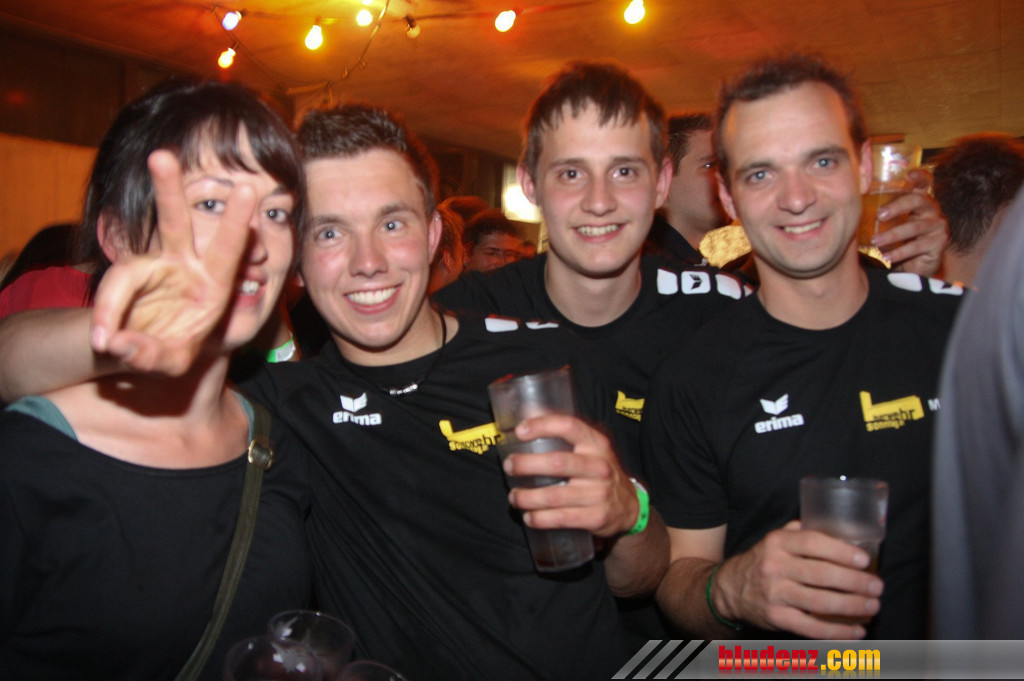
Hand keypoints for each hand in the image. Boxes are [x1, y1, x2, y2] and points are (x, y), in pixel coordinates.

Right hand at [90, 150, 254, 373]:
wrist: (144, 352)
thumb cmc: (172, 349)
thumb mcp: (173, 361)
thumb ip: (154, 356)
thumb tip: (121, 346)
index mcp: (214, 281)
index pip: (227, 248)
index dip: (235, 222)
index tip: (248, 190)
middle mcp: (180, 265)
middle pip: (173, 223)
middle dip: (168, 190)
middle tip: (161, 156)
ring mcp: (148, 269)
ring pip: (130, 262)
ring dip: (115, 283)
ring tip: (108, 327)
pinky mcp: (121, 283)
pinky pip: (111, 296)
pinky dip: (105, 317)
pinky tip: (105, 341)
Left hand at [502, 414, 637, 537]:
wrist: (629, 506)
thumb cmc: (598, 472)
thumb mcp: (591, 449)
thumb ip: (564, 436)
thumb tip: (526, 417)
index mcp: (596, 444)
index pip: (569, 426)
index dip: (543, 425)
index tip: (520, 431)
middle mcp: (599, 466)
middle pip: (557, 463)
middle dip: (526, 465)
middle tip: (508, 466)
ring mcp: (599, 493)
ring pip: (554, 495)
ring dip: (527, 497)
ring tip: (514, 496)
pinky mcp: (596, 517)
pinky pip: (561, 519)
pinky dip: (540, 519)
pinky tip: (529, 517)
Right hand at [714, 521, 882, 638]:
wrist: (730, 589)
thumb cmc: (763, 561)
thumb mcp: (775, 539)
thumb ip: (802, 532)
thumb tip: (839, 528)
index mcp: (777, 542)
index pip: (812, 543)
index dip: (840, 551)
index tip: (864, 560)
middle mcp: (774, 566)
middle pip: (821, 574)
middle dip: (855, 582)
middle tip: (877, 586)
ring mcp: (775, 594)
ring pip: (820, 602)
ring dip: (852, 606)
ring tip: (873, 606)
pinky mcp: (776, 618)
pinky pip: (811, 627)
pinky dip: (837, 632)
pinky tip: (856, 632)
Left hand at [871, 168, 947, 275]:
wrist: (912, 266)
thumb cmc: (896, 241)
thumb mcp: (888, 225)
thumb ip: (878, 213)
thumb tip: (851, 206)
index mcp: (918, 201)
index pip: (924, 182)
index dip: (919, 176)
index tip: (909, 174)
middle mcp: (931, 210)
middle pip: (917, 201)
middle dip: (897, 207)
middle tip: (879, 215)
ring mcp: (937, 226)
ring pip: (915, 227)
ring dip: (893, 234)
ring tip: (875, 241)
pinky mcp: (939, 243)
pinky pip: (917, 246)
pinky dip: (899, 252)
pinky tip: (886, 256)